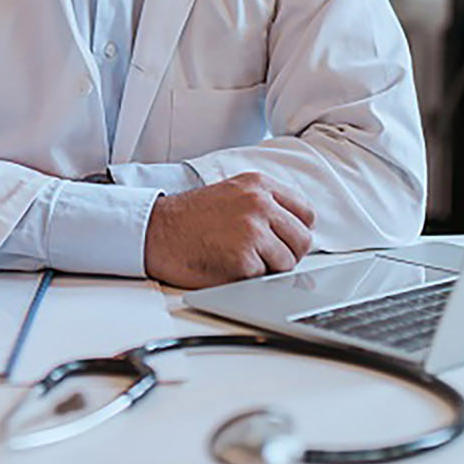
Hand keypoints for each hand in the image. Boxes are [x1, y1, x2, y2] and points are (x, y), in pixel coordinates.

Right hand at [142, 173, 315, 288]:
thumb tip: (295, 230)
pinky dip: (249, 278)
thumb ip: (266, 204)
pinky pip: (265, 277)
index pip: (306, 214)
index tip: (284, 240)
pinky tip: (228, 265)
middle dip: (287, 254)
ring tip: (242, 259)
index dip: (296, 232)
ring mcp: (253, 230)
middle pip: (303, 240)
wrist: (157, 231)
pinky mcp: (243, 258)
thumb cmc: (191, 217)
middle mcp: (260, 203)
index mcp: (259, 185)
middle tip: (264, 257)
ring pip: (288, 262)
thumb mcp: (233, 193)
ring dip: (269, 268)